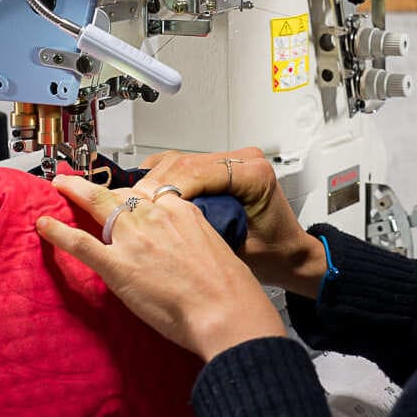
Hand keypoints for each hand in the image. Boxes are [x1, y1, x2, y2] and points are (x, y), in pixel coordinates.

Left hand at [35, 175, 285, 362]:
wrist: (225, 309)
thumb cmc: (229, 288)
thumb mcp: (217, 246)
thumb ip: (194, 239)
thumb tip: (187, 247)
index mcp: (181, 211)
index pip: (150, 195)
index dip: (133, 198)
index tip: (124, 198)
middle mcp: (155, 216)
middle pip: (121, 194)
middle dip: (97, 186)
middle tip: (77, 180)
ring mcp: (134, 239)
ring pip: (98, 206)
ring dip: (74, 194)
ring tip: (59, 186)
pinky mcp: (117, 265)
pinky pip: (81, 242)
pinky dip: (59, 232)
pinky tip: (44, 225)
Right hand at [135, 147, 327, 297]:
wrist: (291, 256)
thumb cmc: (273, 257)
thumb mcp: (236, 250)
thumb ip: (201, 235)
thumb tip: (158, 230)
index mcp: (254, 174)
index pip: (195, 172)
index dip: (162, 190)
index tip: (139, 208)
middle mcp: (245, 160)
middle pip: (182, 163)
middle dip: (152, 186)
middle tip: (125, 208)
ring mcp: (233, 160)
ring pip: (179, 161)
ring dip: (153, 181)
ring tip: (132, 205)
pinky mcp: (222, 167)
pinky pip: (183, 165)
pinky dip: (163, 179)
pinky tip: (147, 198)